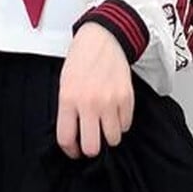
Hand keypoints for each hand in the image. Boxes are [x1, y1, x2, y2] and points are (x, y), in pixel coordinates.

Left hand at [56, 22, 134, 158]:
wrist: (104, 40)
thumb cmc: (81, 62)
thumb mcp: (65, 86)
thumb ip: (68, 111)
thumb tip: (74, 137)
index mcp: (69, 100)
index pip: (66, 139)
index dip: (70, 151)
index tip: (75, 150)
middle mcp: (89, 104)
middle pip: (92, 147)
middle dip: (91, 148)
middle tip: (91, 141)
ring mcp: (110, 102)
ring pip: (113, 139)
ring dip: (108, 136)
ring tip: (104, 124)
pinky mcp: (127, 99)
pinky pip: (126, 126)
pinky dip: (120, 124)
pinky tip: (114, 113)